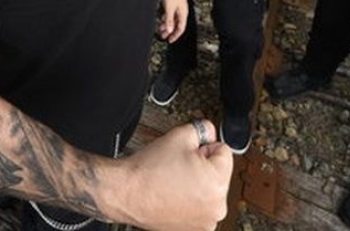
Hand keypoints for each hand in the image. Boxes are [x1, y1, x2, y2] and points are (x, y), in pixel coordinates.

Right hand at [114, 120, 231, 230]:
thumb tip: (210, 132)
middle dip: (202, 167)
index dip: (203, 147)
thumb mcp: (180, 135)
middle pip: (217, 173)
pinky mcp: (194, 230)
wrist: (126, 193)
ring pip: (208, 191)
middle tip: (178, 167)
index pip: (223, 152)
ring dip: (197, 185)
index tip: (188, 153)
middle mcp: (217, 207)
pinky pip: (199, 208)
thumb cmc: (149, 170)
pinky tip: (173, 196)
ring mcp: (206, 222)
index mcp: (218, 183)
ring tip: (173, 182)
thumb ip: (203, 129)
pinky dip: (189, 201)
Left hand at [157, 0, 187, 42]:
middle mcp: (181, 9)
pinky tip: (160, 18)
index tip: (170, 41)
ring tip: (160, 28)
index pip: (181, 28)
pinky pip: (169, 11)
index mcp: (183, 12)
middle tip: (162, 36)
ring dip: (166, 24)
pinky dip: (165, 16)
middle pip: (176, 23)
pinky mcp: (171, 0)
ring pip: (172, 17)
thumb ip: (169, 20)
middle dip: (169, 31)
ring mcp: (176, 4)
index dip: (175, 35)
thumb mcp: (169, 8)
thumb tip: (169, 31)